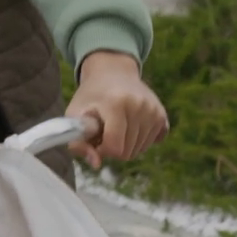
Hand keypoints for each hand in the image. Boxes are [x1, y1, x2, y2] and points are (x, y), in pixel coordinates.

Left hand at [65, 51, 167, 170]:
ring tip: (117, 125)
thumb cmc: (91, 96)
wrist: (112, 72)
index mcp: (116, 104)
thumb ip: (79, 142)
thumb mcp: (75, 114)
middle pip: (127, 152)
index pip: (115, 147)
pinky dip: (141, 140)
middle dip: (114, 148)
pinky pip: (153, 142)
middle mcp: (139, 105)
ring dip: (127, 144)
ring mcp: (153, 109)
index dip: (102, 149)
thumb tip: (97, 164)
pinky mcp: (162, 114)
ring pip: (140, 150)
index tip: (96, 139)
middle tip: (105, 130)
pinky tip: (132, 125)